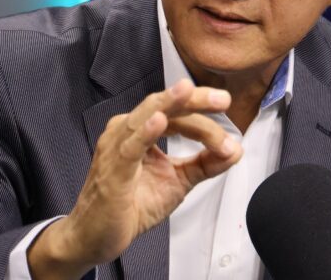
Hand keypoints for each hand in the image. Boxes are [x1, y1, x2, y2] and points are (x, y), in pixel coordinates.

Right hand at [27, 79, 242, 278]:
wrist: (94, 238)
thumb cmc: (129, 206)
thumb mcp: (177, 181)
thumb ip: (205, 164)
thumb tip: (236, 150)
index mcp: (141, 130)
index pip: (177, 113)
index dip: (205, 116)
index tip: (229, 124)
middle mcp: (126, 132)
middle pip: (163, 106)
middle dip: (194, 100)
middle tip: (222, 99)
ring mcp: (116, 148)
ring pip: (146, 118)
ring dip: (171, 106)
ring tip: (189, 91)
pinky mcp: (112, 171)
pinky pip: (129, 147)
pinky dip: (145, 132)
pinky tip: (159, 121)